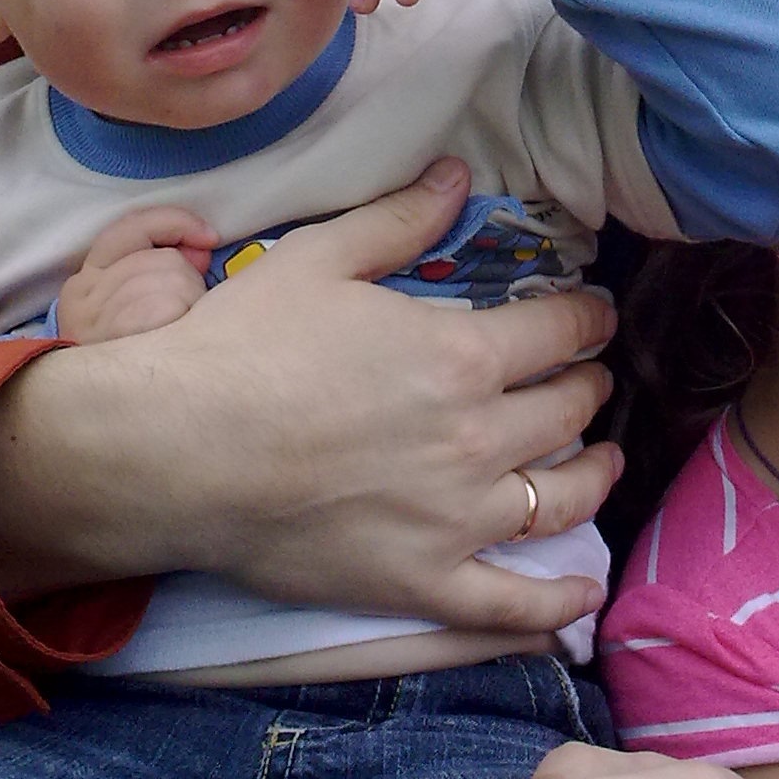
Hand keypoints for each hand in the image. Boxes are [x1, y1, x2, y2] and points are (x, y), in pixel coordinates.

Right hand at [0, 159, 621, 623]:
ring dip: (594, 474)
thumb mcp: (321, 259)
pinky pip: (511, 605)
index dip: (587, 317)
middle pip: (567, 411)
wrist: (177, 450)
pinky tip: (584, 590)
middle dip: (587, 386)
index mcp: (461, 355)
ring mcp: (455, 520)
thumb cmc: (243, 346)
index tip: (593, 313)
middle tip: (589, 376)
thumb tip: (456, 173)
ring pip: (557, 499)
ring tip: (602, 458)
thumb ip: (399, 219)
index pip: (559, 331)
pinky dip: (557, 602)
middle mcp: (477, 438)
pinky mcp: (422, 583)